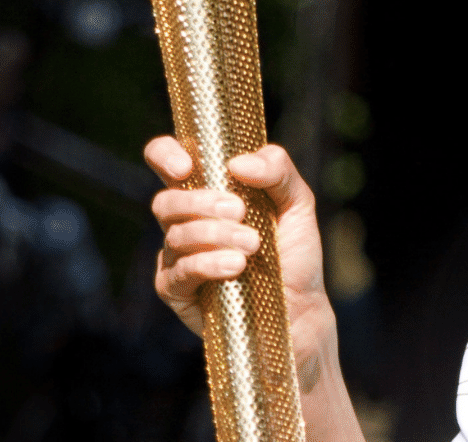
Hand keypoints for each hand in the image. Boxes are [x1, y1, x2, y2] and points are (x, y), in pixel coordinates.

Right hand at [144, 138, 362, 441]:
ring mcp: (177, 257)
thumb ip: (277, 170)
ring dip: (215, 235)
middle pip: (165, 200)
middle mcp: (186, 221)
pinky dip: (207, 264)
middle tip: (239, 210)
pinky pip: (179, 271)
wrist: (302, 312)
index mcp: (207, 192)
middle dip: (200, 202)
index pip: (167, 161)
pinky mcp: (177, 292)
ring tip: (252, 246)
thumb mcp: (298, 204)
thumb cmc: (295, 256)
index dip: (165, 155)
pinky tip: (235, 267)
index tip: (186, 165)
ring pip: (175, 235)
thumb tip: (237, 163)